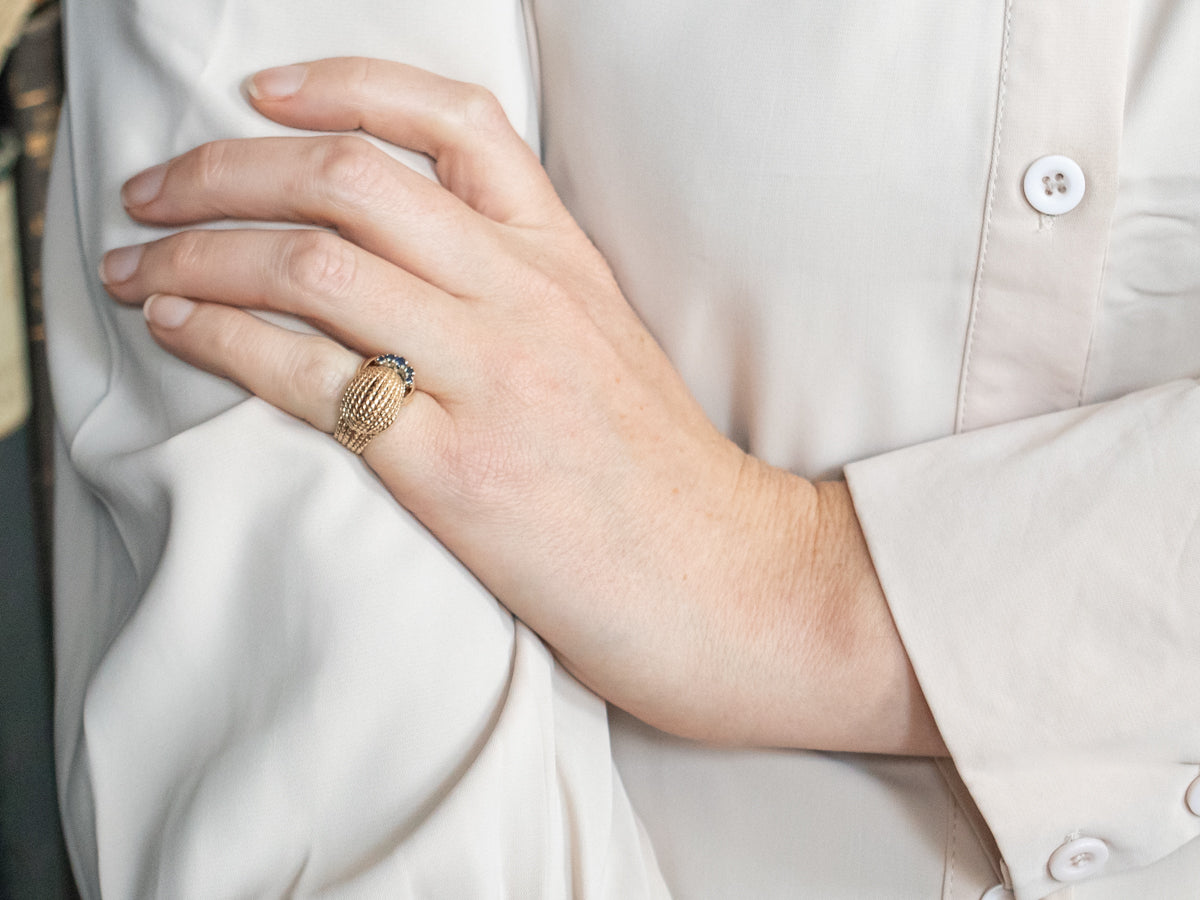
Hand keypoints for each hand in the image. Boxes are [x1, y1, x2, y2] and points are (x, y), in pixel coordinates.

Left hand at [101, 58, 943, 754]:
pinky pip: (313, 377)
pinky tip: (181, 329)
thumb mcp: (604, 345)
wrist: (725, 581)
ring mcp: (493, 378)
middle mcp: (525, 298)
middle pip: (350, 179)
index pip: (452, 121)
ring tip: (137, 266)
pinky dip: (223, 339)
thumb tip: (409, 265)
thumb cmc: (660, 476)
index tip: (265, 94)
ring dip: (198, 253)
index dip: (343, 85)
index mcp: (564, 259)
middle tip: (156, 192)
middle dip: (226, 169)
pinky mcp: (455, 471)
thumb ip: (521, 288)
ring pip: (314, 265)